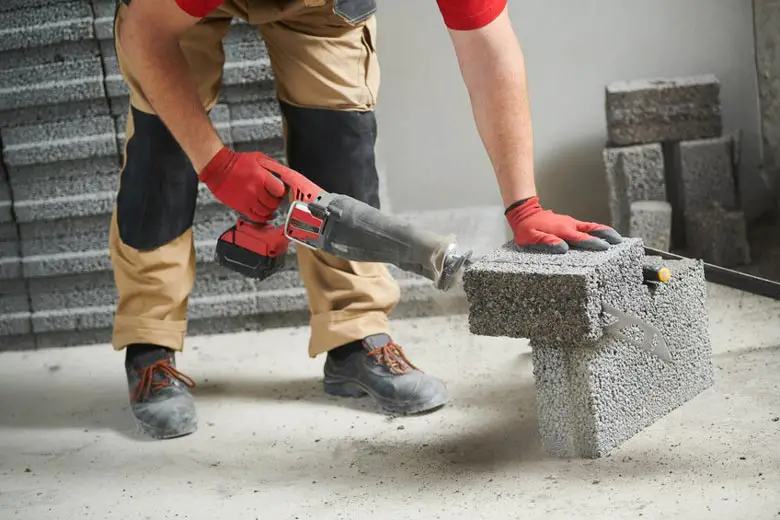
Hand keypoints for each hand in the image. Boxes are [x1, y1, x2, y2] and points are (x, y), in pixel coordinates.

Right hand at [199, 146, 285, 221]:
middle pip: (273, 203)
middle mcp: (255, 190)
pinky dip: (262, 218)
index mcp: (261, 177)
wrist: (217, 167)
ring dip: (270, 210)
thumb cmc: (237, 162)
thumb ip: (272, 166)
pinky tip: (265, 215)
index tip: (280, 191)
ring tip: (268, 205)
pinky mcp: (240, 206)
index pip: (280, 191)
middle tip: (275, 199)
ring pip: (265, 212)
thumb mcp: (258, 158)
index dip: (282, 192)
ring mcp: (247, 199)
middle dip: (276, 201)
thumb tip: (284, 174)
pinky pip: (255, 217)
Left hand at [505, 196, 621, 252]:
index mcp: (562, 230)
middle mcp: (569, 225)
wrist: (524, 212)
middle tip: (620, 242)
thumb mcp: (532, 237)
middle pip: (592, 229)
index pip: (582, 238)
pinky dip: (594, 231)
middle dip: (607, 235)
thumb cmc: (526, 228)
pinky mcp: (569, 223)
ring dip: (604, 232)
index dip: (594, 243)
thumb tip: (563, 248)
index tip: (607, 247)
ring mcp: (570, 223)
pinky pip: (584, 227)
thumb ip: (547, 242)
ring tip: (616, 240)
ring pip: (590, 227)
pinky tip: (599, 237)